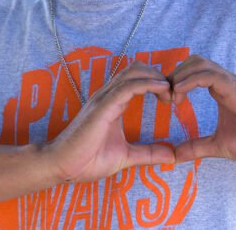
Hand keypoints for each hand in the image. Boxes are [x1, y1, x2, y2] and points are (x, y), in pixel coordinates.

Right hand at [43, 61, 175, 182]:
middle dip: (159, 75)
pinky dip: (148, 84)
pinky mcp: (103, 107)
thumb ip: (147, 154)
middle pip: (137, 68)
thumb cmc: (87, 160)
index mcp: (113, 102)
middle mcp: (108, 95)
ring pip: (133, 72)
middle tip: (173, 96)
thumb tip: (172, 156)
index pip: (137, 78)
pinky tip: (163, 90)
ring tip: (171, 93)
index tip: (172, 99)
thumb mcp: (125, 157)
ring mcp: (104, 99)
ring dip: (156, 77)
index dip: (157, 82)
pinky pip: (128, 87)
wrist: (62, 166)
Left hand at [170, 55, 235, 165]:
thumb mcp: (220, 146)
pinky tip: (179, 96)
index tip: (165, 101)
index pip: (192, 71)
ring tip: (171, 99)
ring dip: (179, 76)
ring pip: (200, 64)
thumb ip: (198, 147)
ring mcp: (233, 85)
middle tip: (165, 98)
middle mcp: (226, 83)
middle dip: (173, 75)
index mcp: (222, 90)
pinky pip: (211, 76)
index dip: (175, 81)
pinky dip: (190, 81)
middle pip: (193, 61)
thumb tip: (174, 156)